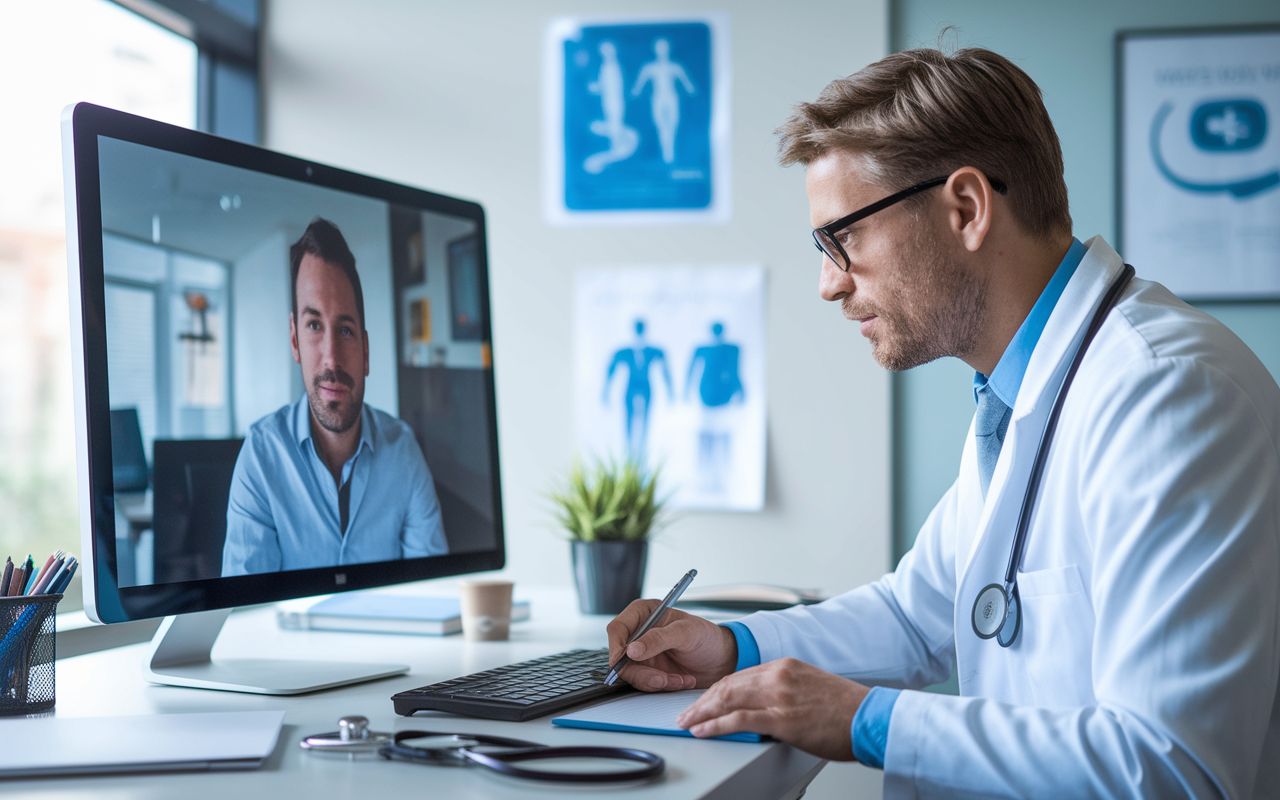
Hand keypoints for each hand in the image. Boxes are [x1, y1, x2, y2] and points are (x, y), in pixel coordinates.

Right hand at [605, 599, 737, 691]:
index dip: (616, 645)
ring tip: (678, 679)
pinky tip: (681, 680)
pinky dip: (662, 686)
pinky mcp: (649, 671)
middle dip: (641, 672)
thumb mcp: (685, 632)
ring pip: (631, 674)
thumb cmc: (706, 637)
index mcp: (644, 614)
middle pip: (620, 656)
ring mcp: (643, 655)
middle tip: (661, 678)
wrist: (721, 660)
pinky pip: (645, 684)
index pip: (618, 628)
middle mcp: (639, 634)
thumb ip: (658, 639)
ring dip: (655, 681)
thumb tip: (631, 650)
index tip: (623, 660)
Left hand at [675, 658, 870, 761]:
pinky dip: (715, 725)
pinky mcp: (782, 718)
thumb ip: (785, 690)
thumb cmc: (845, 710)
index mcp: (785, 666)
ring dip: (702, 713)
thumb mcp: (811, 688)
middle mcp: (779, 675)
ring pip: (728, 700)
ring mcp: (779, 696)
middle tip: (685, 714)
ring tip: (687, 723)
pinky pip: (739, 720)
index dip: (716, 690)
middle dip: (702, 701)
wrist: (870, 718)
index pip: (739, 676)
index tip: (703, 701)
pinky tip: (703, 731)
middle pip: (728, 685)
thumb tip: (763, 706)